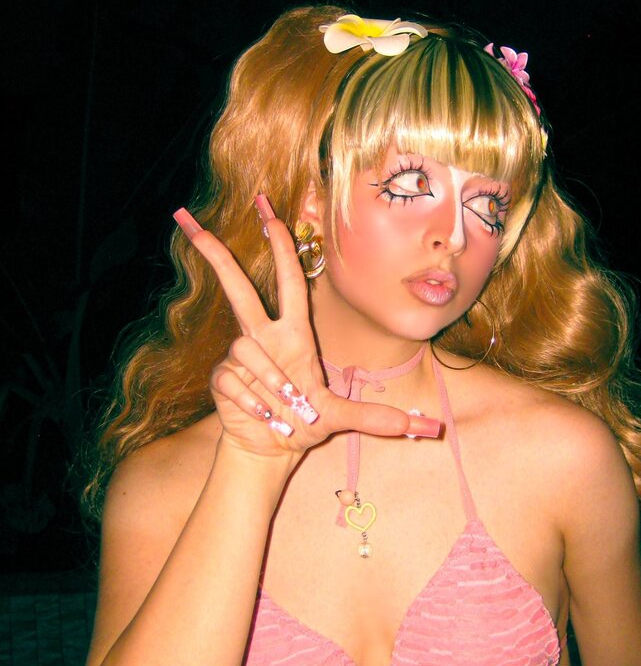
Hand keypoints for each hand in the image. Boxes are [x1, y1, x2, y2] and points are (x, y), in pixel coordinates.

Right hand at [174, 199, 438, 458]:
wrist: (269, 450)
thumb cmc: (304, 423)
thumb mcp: (341, 419)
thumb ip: (378, 419)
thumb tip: (425, 427)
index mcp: (293, 334)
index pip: (289, 281)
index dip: (281, 248)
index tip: (271, 215)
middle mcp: (263, 336)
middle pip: (237, 286)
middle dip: (216, 254)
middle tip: (190, 220)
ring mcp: (240, 356)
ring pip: (248, 351)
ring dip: (271, 384)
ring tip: (285, 410)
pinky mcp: (222, 377)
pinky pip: (235, 379)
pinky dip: (254, 402)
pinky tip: (264, 416)